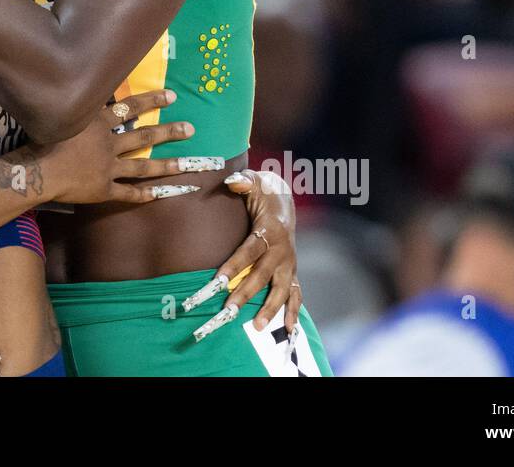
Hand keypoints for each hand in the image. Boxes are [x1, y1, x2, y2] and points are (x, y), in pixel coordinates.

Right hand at [46, 89, 219, 204]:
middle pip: (144, 136)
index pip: (130, 108)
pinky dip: (145, 194)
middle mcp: (109, 144)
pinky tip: (161, 193)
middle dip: (169, 132)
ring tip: (188, 164)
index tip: (172, 96)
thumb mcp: (61, 112)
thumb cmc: (43, 139)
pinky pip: (128, 193)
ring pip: (143, 166)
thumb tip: (82, 86)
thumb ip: (76, 103)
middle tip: (191, 129)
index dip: (151, 101)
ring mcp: (108, 169)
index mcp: (98, 123)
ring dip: (167, 164)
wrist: (39, 170)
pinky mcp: (104, 190)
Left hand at [185, 169, 300, 339]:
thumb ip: (243, 182)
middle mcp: (282, 249)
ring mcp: (289, 263)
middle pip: (263, 275)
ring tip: (257, 327)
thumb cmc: (263, 191)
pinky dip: (293, 312)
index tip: (217, 281)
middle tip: (228, 311)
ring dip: (270, 309)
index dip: (234, 266)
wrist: (285, 200)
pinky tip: (289, 331)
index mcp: (270, 229)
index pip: (249, 251)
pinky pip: (295, 294)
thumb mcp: (254, 181)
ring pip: (281, 289)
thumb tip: (233, 182)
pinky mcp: (292, 271)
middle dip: (246, 294)